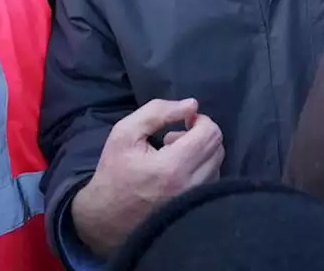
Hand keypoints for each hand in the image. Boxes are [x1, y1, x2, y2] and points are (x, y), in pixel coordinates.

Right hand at [71, 99, 223, 256]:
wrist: (107, 218)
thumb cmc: (114, 173)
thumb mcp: (125, 133)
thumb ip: (158, 112)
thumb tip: (192, 104)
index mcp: (173, 166)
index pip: (210, 133)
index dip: (200, 120)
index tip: (183, 121)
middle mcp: (191, 185)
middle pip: (217, 147)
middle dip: (200, 134)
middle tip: (174, 138)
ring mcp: (196, 200)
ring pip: (217, 163)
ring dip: (201, 152)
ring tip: (174, 156)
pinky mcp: (197, 209)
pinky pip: (213, 180)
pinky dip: (202, 168)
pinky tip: (179, 171)